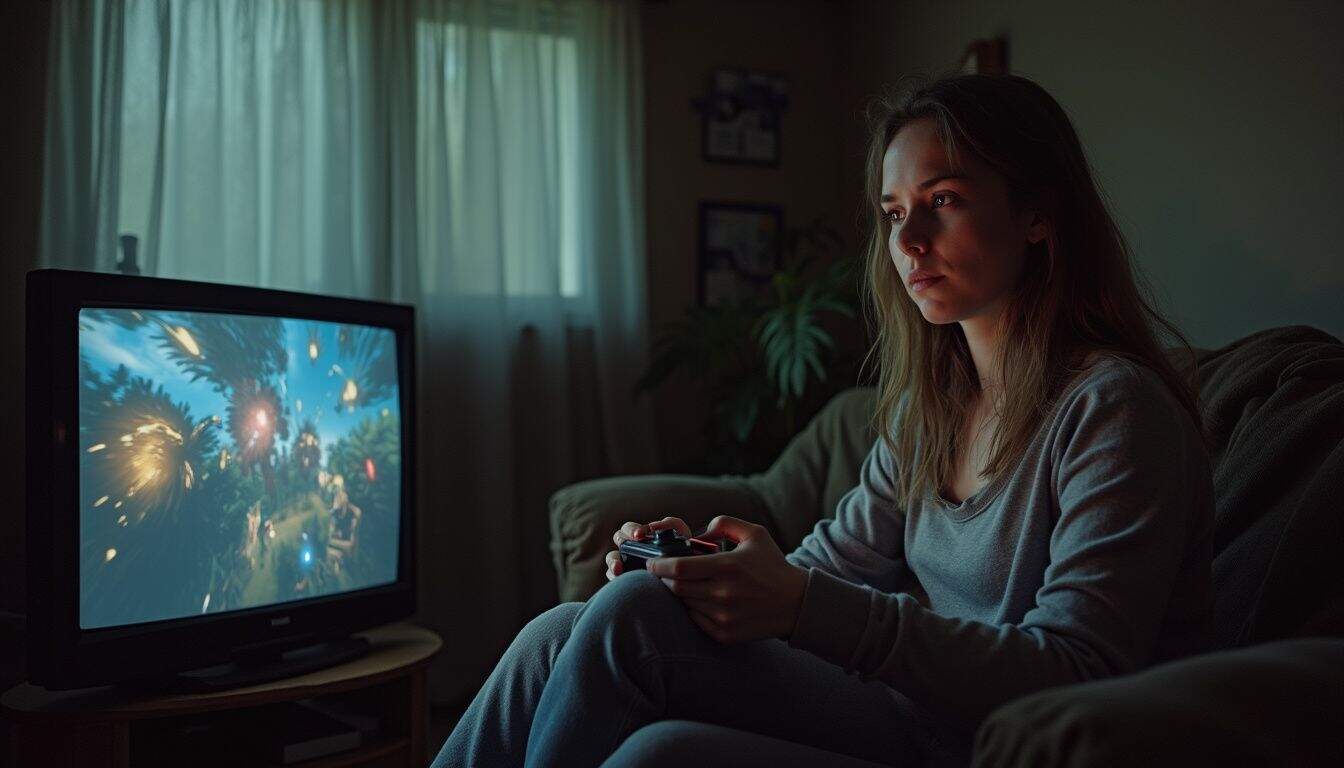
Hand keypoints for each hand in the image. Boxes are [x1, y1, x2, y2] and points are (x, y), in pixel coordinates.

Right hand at [604, 516, 691, 580]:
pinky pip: (616, 579)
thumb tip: (654, 526)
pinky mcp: (627, 581)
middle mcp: (630, 549)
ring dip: (613, 563)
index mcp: (640, 536)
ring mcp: (626, 565)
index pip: (628, 528)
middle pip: (618, 540)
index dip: (631, 530)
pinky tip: (624, 583)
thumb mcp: (681, 534)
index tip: (639, 535)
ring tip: (618, 568)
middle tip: (631, 548)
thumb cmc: (681, 551)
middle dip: (621, 542)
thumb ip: (672, 524)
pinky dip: (617, 579)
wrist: (688, 576)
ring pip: (612, 560)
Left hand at [646, 515, 807, 643]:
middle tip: (663, 573)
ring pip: (684, 604)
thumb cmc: (773, 566)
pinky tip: (701, 600)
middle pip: (676, 587)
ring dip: (680, 593)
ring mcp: (723, 616)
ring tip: (687, 584)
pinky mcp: (724, 633)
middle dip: (664, 579)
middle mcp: (724, 593)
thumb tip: (698, 532)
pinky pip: (695, 620)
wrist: (796, 604)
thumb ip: (724, 523)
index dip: (659, 565)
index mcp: (728, 566)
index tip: (652, 563)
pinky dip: (692, 609)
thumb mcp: (754, 534)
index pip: (679, 568)